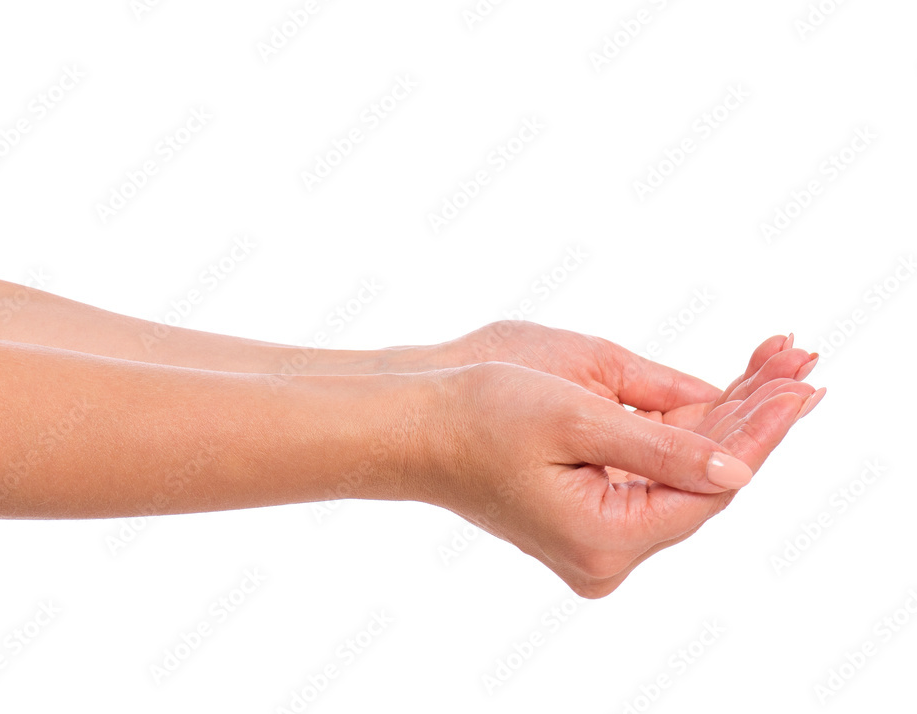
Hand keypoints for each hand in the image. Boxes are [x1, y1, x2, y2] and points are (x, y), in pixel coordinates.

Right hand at [426, 337, 823, 597]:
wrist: (412, 423)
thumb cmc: (477, 412)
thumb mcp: (574, 417)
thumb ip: (662, 446)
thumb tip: (740, 472)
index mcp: (603, 538)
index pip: (708, 487)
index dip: (760, 432)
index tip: (801, 382)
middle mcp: (606, 552)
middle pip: (702, 481)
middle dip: (749, 417)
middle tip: (799, 362)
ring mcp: (596, 536)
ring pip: (682, 472)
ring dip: (724, 418)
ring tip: (776, 368)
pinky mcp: (589, 511)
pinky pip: (653, 469)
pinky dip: (686, 429)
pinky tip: (726, 392)